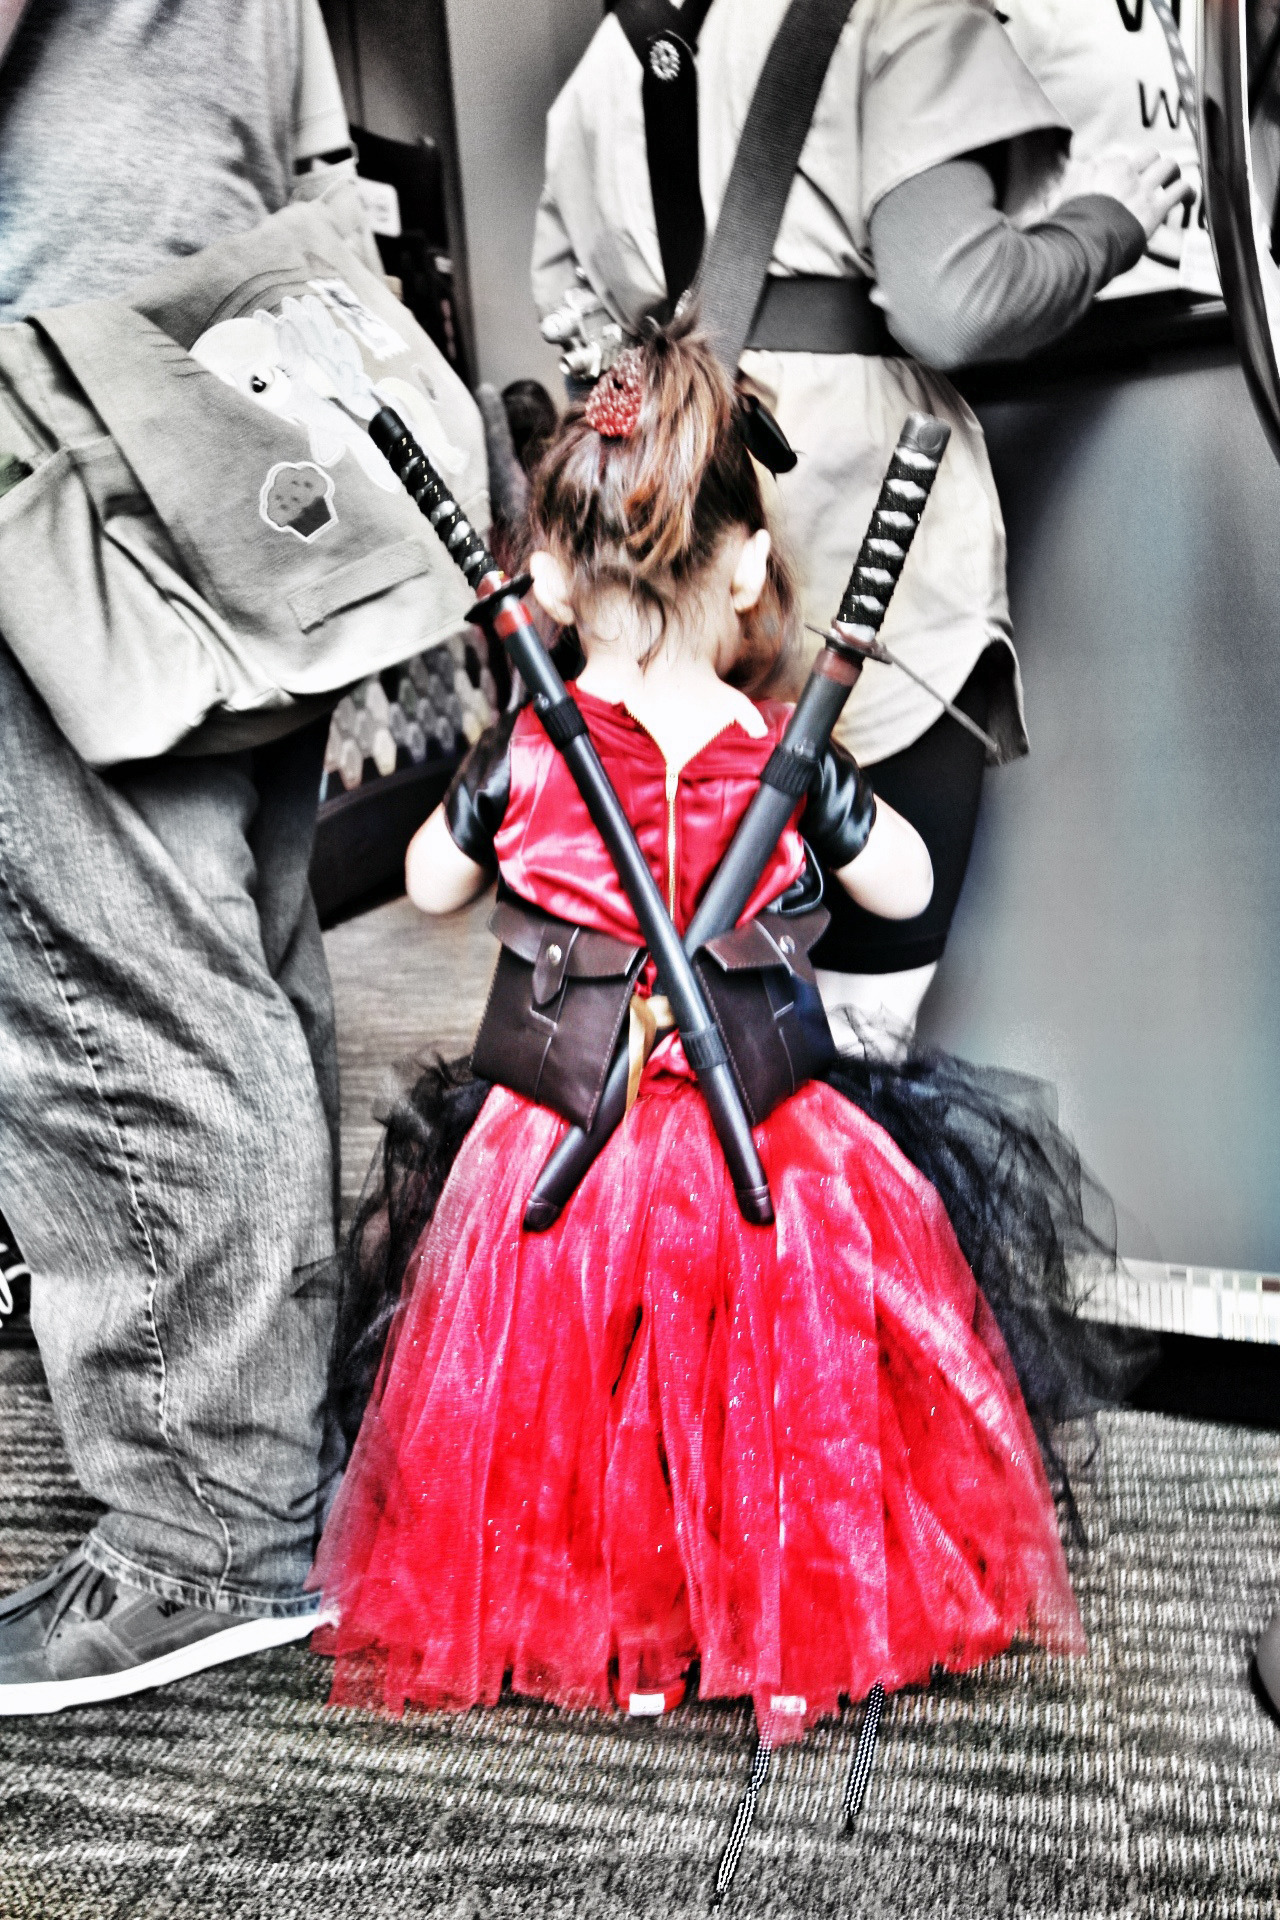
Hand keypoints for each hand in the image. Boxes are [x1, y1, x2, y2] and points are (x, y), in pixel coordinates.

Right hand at [1056, 144, 1195, 239]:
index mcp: (1100, 169)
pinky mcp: (1156, 207)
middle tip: (1153, 177)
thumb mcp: (1060, 198)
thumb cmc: (1069, 227)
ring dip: (1171, 174)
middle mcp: (1124, 173)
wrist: (1082, 244)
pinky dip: (1186, 193)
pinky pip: (1180, 190)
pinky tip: (1186, 199)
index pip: (1118, 159)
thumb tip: (1068, 171)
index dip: (1123, 171)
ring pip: (1167, 166)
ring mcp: (1142, 189)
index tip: (1123, 181)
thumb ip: (1069, 181)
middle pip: (1147, 155)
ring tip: (1172, 183)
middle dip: (1152, 165)